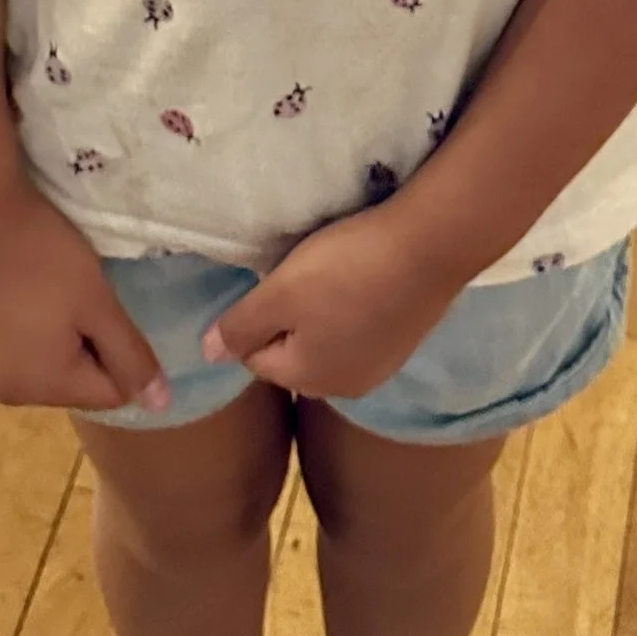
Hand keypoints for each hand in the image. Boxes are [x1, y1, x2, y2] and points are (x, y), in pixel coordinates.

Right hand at [0, 187, 170, 413]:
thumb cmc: (43, 255)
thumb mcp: (97, 302)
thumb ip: (131, 356)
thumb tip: (160, 404)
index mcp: (42, 389)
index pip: (110, 393)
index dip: (121, 348)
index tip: (109, 305)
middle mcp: (9, 390)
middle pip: (77, 381)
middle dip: (90, 342)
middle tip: (83, 293)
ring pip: (49, 361)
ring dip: (62, 331)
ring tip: (54, 285)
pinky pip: (21, 343)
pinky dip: (33, 321)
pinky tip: (29, 282)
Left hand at [201, 201, 470, 400]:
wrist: (429, 248)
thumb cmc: (345, 269)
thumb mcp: (281, 292)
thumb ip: (241, 326)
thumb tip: (208, 355)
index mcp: (307, 379)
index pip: (256, 357)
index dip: (255, 315)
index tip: (272, 279)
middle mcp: (345, 387)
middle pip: (293, 353)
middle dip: (289, 318)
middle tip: (300, 272)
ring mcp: (380, 368)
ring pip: (328, 342)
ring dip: (322, 313)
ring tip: (333, 271)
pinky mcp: (404, 344)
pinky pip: (360, 332)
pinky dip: (354, 308)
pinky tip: (363, 278)